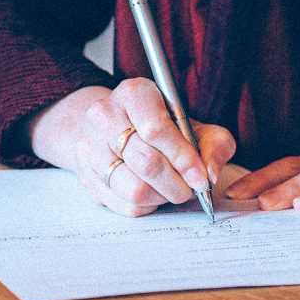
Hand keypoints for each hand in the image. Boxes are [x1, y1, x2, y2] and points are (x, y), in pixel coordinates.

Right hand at [28, 80, 235, 217]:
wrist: (116, 127)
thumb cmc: (160, 125)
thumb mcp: (192, 124)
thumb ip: (213, 143)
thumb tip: (209, 173)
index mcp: (133, 94)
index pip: (155, 129)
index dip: (182, 158)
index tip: (200, 176)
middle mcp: (104, 116)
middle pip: (146, 163)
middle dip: (177, 183)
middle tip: (191, 188)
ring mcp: (89, 147)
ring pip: (134, 190)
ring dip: (163, 197)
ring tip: (173, 189)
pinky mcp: (87, 177)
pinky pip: (124, 205)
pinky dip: (147, 206)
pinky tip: (154, 192)